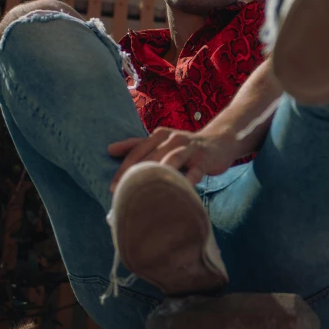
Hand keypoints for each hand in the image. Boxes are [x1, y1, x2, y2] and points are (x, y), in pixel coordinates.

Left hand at [108, 127, 238, 190]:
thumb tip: (109, 149)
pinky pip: (195, 171)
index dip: (124, 168)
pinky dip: (187, 181)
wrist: (220, 141)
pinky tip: (179, 192)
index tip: (113, 187)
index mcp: (159, 135)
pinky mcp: (204, 159)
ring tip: (147, 191)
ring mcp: (189, 148)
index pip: (138, 150)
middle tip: (126, 193)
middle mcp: (173, 139)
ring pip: (172, 160)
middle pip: (152, 156)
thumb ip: (137, 145)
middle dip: (138, 174)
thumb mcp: (161, 142)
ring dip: (159, 174)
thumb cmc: (185, 146)